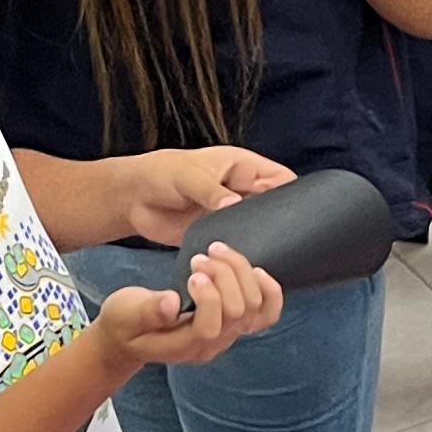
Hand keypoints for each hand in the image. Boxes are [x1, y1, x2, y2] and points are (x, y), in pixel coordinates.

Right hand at [96, 243, 282, 366]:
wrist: (129, 336)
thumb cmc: (124, 323)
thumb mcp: (124, 313)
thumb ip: (146, 310)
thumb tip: (172, 303)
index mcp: (183, 345)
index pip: (210, 327)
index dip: (208, 297)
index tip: (192, 272)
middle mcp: (212, 344)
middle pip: (238, 312)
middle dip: (224, 276)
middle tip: (200, 257)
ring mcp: (227, 336)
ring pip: (256, 308)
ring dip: (242, 273)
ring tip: (217, 252)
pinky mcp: (235, 323)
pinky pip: (267, 313)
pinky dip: (269, 289)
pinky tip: (254, 269)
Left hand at [128, 145, 284, 245]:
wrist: (132, 199)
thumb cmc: (161, 174)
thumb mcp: (189, 177)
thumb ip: (211, 191)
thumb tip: (235, 205)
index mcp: (244, 168)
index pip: (280, 178)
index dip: (292, 193)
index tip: (299, 213)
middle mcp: (243, 191)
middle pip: (274, 206)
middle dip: (279, 221)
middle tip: (286, 241)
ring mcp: (232, 214)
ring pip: (258, 227)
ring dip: (260, 239)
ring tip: (268, 254)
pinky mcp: (219, 234)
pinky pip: (238, 243)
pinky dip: (242, 252)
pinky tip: (247, 263)